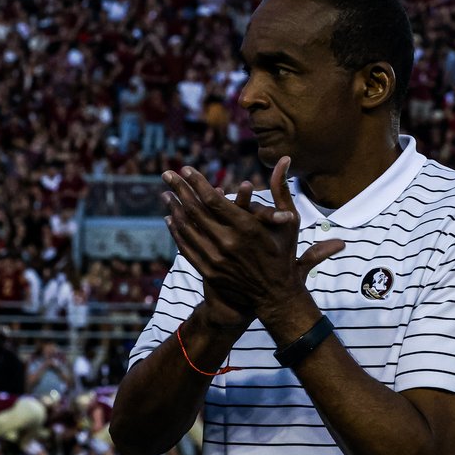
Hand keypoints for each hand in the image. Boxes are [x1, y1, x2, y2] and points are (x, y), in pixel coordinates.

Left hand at [163, 159, 343, 320]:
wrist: (274, 296)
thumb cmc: (284, 254)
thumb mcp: (289, 222)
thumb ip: (281, 189)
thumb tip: (284, 158)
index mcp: (247, 228)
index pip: (213, 199)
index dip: (196, 182)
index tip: (185, 169)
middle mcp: (228, 243)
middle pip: (194, 210)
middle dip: (178, 189)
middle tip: (166, 174)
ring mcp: (216, 259)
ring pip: (187, 228)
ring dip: (173, 208)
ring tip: (165, 194)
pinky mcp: (208, 271)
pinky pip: (186, 247)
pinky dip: (176, 232)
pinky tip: (170, 219)